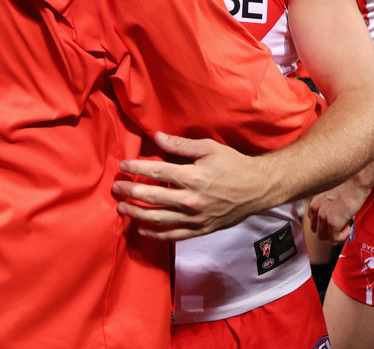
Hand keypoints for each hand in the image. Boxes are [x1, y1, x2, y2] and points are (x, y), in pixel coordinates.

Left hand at [111, 132, 274, 240]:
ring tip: (121, 208)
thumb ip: (181, 144)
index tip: (122, 166)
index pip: (156, 172)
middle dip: (130, 192)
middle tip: (116, 188)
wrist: (257, 189)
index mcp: (192, 176)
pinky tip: (142, 229)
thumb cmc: (233, 164)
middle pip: (151, 197)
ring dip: (136, 214)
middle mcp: (190, 200)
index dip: (136, 168)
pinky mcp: (200, 230)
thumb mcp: (208, 148)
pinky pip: (173, 235)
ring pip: (158, 219)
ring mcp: (194, 218)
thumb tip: (157, 137)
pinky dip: (155, 234)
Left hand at [308, 179, 371, 242]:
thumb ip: (325, 206)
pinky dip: (342, 236)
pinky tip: (348, 225)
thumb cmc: (347, 186)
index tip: (335, 222)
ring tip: (345, 224)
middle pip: (316, 231)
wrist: (355, 182)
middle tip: (341, 225)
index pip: (313, 222)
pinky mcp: (333, 223)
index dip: (324, 225)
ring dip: (335, 234)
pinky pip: (335, 238)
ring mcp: (323, 216)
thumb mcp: (329, 196)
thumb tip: (332, 217)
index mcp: (312, 202)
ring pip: (323, 237)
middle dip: (329, 232)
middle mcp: (315, 209)